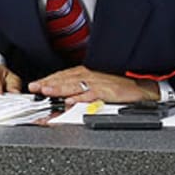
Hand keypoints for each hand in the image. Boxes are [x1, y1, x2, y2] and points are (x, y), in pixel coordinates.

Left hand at [28, 67, 158, 104]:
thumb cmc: (118, 86)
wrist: (141, 87)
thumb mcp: (94, 86)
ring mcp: (98, 83)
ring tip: (46, 92)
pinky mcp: (108, 91)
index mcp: (84, 74)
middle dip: (48, 84)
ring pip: (74, 85)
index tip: (33, 86)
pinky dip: (81, 97)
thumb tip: (62, 99)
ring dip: (59, 88)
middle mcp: (89, 76)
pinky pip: (92, 94)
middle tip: (34, 88)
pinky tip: (72, 100)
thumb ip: (78, 90)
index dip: (46, 81)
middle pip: (64, 80)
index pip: (61, 76)